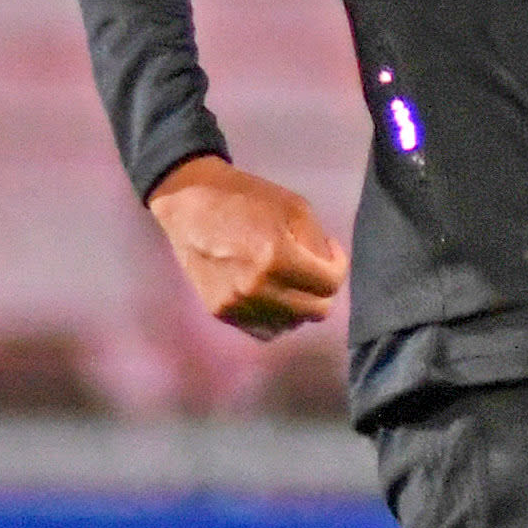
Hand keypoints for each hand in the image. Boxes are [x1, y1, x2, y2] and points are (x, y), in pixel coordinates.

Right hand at [149, 155, 348, 335]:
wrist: (189, 204)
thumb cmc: (244, 198)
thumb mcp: (294, 207)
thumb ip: (317, 243)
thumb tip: (328, 268)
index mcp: (276, 259)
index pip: (330, 284)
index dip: (339, 266)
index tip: (331, 253)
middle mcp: (257, 289)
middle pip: (316, 311)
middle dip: (323, 290)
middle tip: (315, 269)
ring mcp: (236, 305)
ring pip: (291, 324)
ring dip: (299, 305)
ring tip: (291, 281)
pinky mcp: (221, 313)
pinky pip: (264, 330)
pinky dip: (276, 317)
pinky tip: (274, 295)